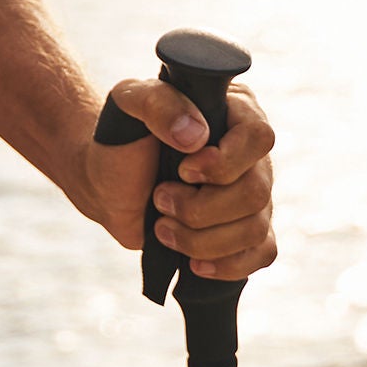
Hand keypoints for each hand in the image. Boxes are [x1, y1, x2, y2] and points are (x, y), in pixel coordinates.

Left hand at [81, 78, 276, 279]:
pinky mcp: (245, 230)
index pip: (258, 137)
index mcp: (233, 112)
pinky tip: (194, 262)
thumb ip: (157, 103)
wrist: (106, 182)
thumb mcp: (126, 102)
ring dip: (200, 238)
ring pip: (254, 229)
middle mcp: (251, 155)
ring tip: (162, 227)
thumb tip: (195, 135)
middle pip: (256, 192)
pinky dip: (226, 264)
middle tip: (159, 198)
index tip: (183, 170)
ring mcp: (253, 195)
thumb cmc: (120, 137)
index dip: (224, 162)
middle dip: (200, 207)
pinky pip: (261, 254)